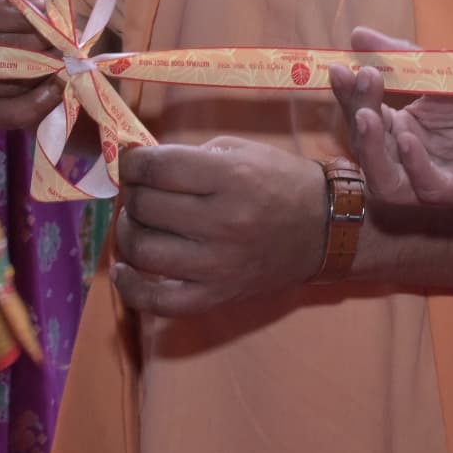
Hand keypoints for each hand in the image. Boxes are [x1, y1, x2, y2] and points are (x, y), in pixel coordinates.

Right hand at [0, 0, 69, 130]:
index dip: (27, 15)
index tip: (55, 16)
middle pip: (2, 50)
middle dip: (44, 45)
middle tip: (72, 41)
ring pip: (10, 81)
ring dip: (48, 71)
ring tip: (70, 59)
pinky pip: (6, 112)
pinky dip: (38, 103)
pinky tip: (58, 87)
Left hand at [112, 137, 332, 317]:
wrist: (326, 231)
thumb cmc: (281, 182)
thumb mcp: (241, 150)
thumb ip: (189, 156)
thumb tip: (138, 167)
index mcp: (231, 176)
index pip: (155, 168)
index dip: (132, 163)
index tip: (133, 164)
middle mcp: (223, 221)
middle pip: (144, 206)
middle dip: (133, 194)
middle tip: (141, 191)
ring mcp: (218, 264)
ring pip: (142, 250)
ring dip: (128, 232)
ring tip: (137, 223)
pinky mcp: (217, 295)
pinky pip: (158, 301)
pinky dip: (131, 287)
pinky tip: (126, 269)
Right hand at [332, 28, 452, 211]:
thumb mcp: (437, 72)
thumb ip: (400, 55)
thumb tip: (357, 34)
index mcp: (396, 131)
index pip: (362, 116)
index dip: (349, 96)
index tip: (340, 68)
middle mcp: (405, 160)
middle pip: (368, 147)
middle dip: (360, 112)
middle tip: (364, 79)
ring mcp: (427, 180)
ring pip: (385, 181)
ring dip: (372, 149)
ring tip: (369, 116)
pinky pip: (426, 186)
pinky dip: (414, 164)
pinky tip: (407, 140)